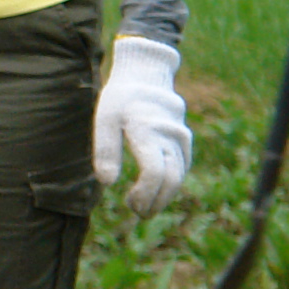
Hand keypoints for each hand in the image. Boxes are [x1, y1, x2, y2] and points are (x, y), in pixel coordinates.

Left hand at [94, 35, 189, 211]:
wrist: (147, 76)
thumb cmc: (121, 99)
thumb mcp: (104, 118)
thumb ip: (106, 150)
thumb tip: (107, 182)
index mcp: (149, 132)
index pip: (154, 173)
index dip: (144, 194)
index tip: (129, 202)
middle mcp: (170, 137)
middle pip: (171, 180)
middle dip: (155, 201)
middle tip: (137, 212)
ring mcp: (181, 139)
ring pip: (179, 177)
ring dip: (163, 196)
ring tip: (143, 207)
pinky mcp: (184, 141)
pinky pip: (182, 168)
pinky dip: (170, 184)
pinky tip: (154, 192)